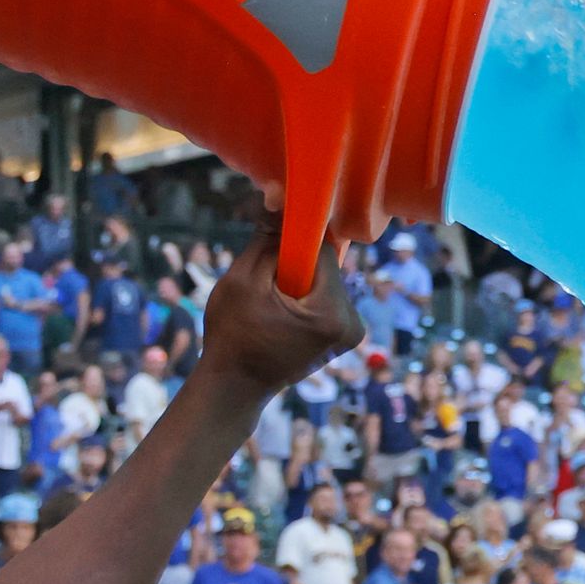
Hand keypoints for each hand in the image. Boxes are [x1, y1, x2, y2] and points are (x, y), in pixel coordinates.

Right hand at [194, 225, 360, 404]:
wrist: (235, 387)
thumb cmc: (232, 336)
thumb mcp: (242, 280)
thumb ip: (268, 239)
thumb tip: (280, 196)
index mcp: (331, 313)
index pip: (323, 250)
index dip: (294, 242)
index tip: (272, 245)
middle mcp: (352, 323)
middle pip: (327, 266)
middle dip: (295, 266)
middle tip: (265, 286)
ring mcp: (351, 333)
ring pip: (325, 281)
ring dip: (298, 281)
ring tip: (270, 306)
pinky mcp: (343, 337)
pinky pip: (324, 298)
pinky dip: (304, 297)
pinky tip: (281, 314)